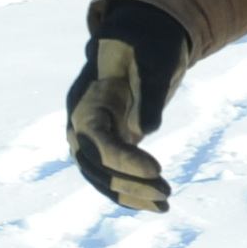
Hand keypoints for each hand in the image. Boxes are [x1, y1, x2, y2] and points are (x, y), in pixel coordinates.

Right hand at [66, 0, 191, 212]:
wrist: (138, 42)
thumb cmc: (146, 47)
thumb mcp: (152, 60)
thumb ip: (149, 91)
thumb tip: (149, 129)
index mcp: (86, 103)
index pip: (99, 141)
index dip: (125, 160)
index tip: (157, 170)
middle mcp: (80, 125)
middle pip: (96, 165)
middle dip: (129, 183)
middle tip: (166, 193)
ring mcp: (89, 138)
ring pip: (101, 177)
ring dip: (131, 194)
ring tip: (164, 205)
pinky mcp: (104, 146)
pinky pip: (110, 175)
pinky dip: (130, 192)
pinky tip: (154, 205)